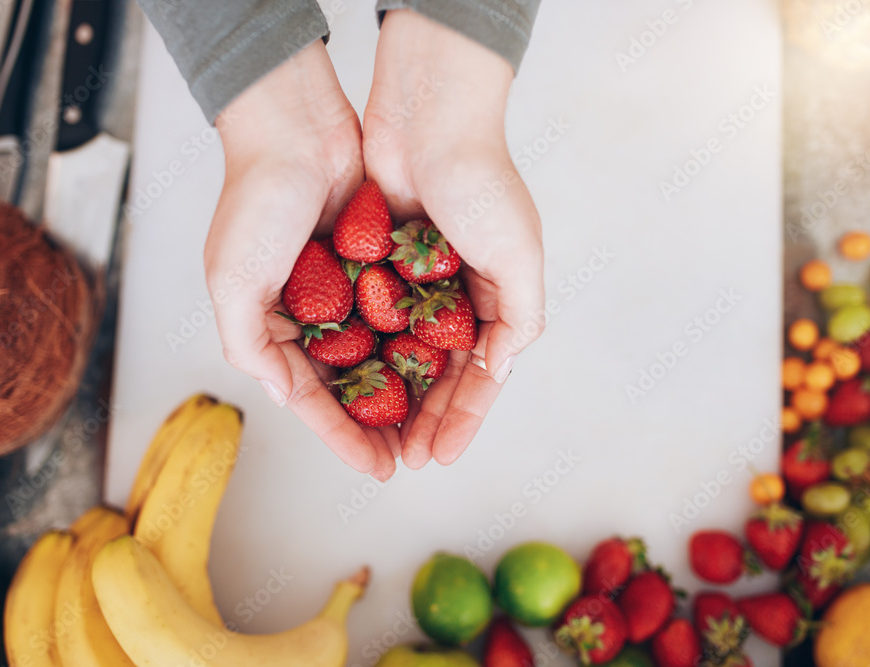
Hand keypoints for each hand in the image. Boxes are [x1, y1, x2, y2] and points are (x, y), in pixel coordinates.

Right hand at [205, 41, 397, 480]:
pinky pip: (408, 312)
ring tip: (440, 424)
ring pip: (387, 354)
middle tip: (417, 458)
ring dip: (411, 390)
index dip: (346, 437)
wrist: (296, 128)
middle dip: (384, 425)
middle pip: (356, 386)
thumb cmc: (254, 201)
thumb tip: (284, 396)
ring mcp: (350, 289)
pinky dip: (425, 340)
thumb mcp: (232, 280)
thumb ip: (248, 344)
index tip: (381, 469)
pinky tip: (451, 367)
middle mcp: (315, 313)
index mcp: (274, 326)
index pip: (315, 398)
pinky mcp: (381, 262)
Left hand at [364, 10, 545, 467]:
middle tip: (403, 460)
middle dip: (424, 419)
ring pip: (401, 356)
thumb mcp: (519, 253)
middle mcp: (456, 296)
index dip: (462, 421)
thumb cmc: (482, 181)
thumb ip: (520, 317)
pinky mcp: (378, 264)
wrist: (427, 117)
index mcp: (495, 299)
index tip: (439, 457)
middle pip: (438, 376)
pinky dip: (364, 354)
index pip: (479, 378)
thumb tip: (502, 371)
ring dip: (392, 397)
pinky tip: (348, 386)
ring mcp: (415, 282)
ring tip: (373, 436)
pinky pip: (370, 320)